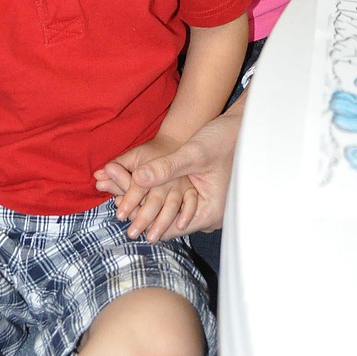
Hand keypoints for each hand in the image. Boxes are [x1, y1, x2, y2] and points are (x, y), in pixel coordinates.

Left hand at [108, 104, 244, 238]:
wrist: (241, 128)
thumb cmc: (223, 140)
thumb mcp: (193, 154)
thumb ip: (165, 168)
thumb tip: (137, 177)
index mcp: (210, 213)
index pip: (169, 227)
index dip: (144, 218)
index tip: (119, 210)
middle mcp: (209, 216)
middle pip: (168, 220)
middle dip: (142, 211)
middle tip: (115, 205)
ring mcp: (206, 207)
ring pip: (171, 212)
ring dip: (148, 203)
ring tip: (121, 200)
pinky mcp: (202, 197)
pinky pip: (176, 203)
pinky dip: (159, 196)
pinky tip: (141, 189)